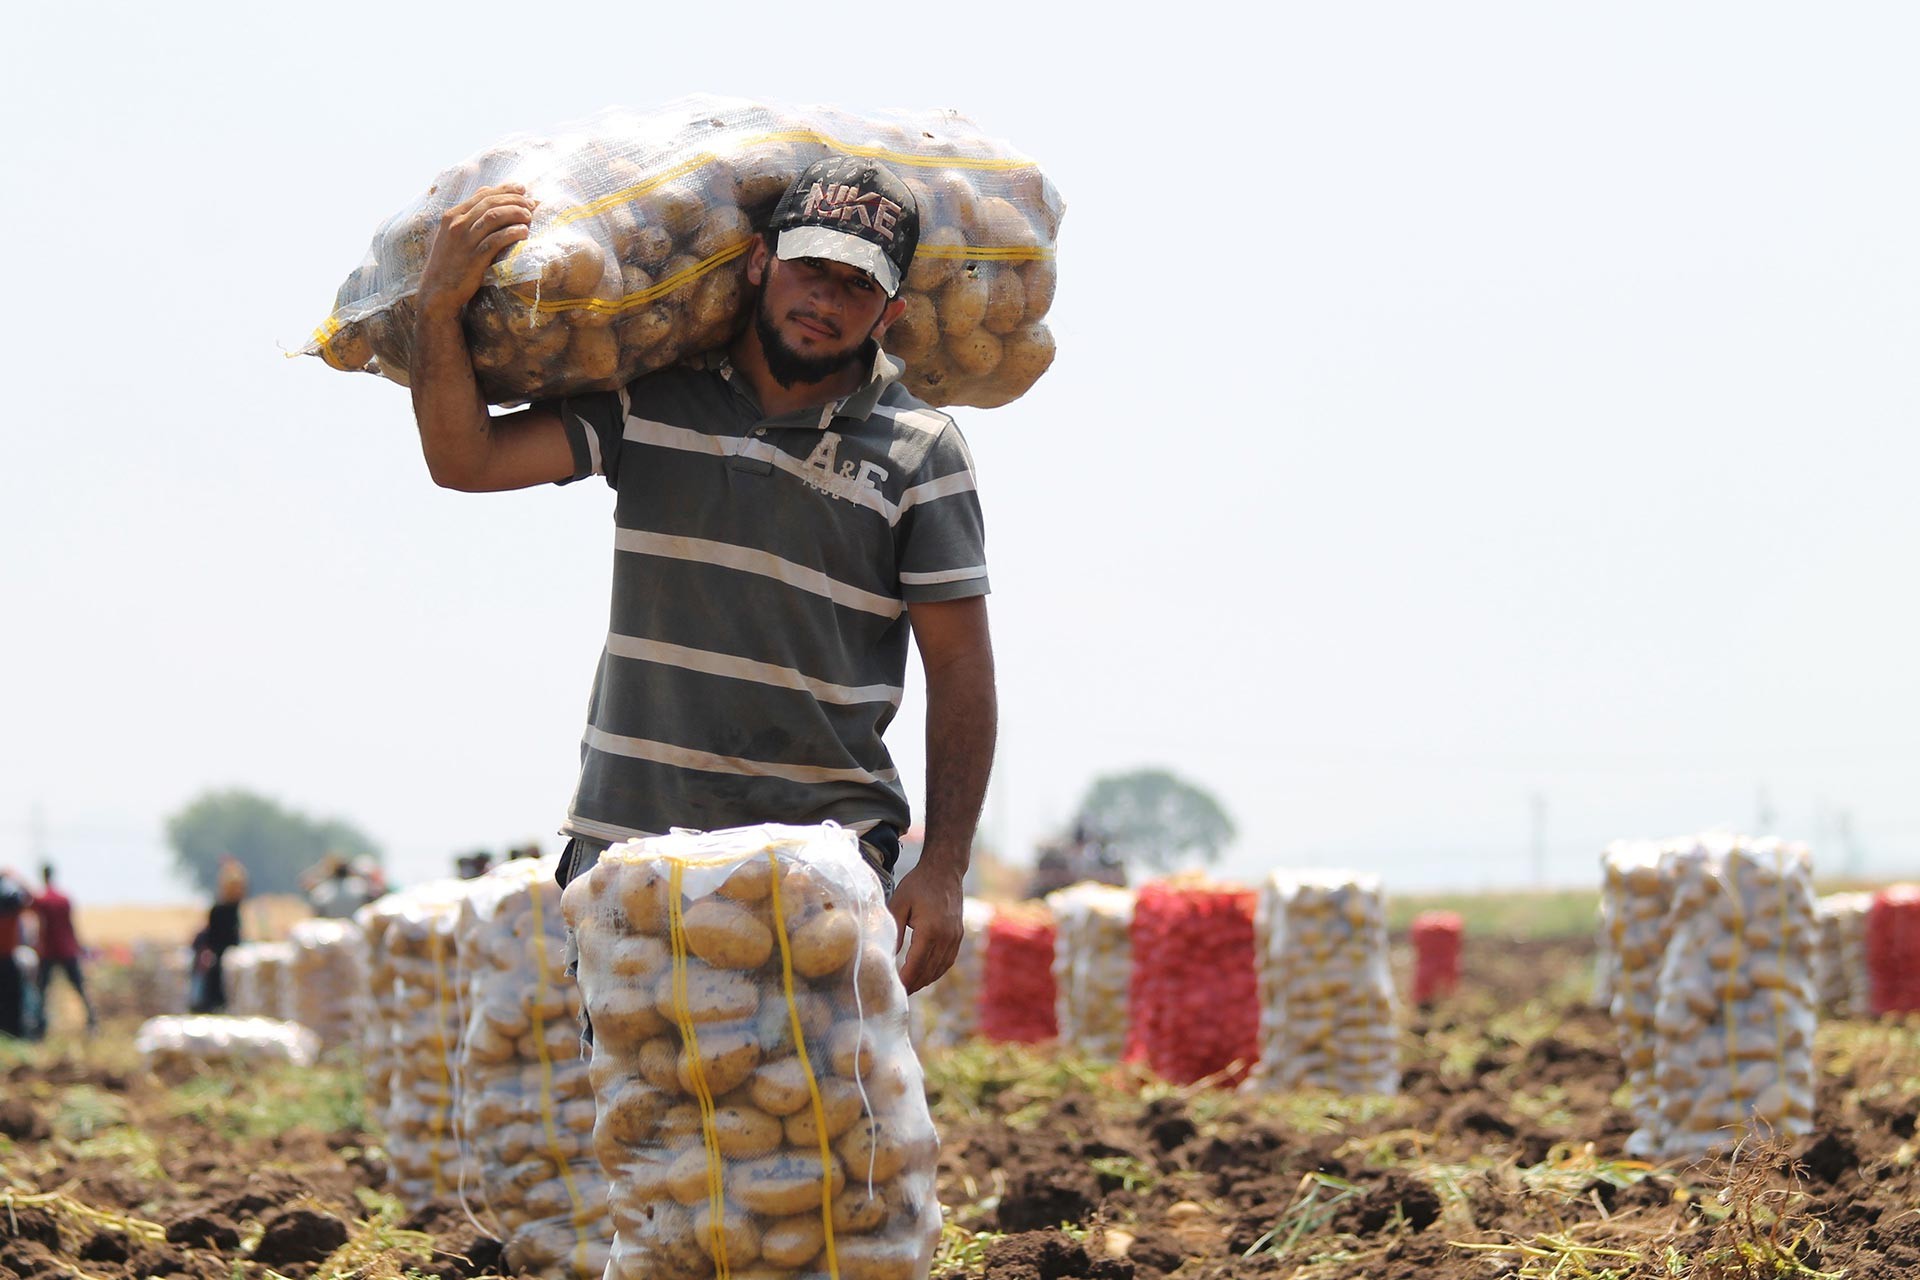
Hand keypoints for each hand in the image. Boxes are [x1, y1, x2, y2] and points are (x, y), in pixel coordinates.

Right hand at [417, 184, 538, 320]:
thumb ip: (469, 216)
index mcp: (452, 215)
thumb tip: (489, 194)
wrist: (437, 291)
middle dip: (514, 200)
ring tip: (529, 216)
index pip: (482, 194)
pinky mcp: (474, 258)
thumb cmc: (450, 263)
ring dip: (515, 213)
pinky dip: (511, 233)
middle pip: (491, 203)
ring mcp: (465, 241)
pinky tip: (523, 232)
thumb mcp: (452, 235)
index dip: (505, 190)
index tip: (522, 190)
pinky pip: (496, 240)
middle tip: (532, 204)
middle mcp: (457, 224)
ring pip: (494, 217)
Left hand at [887, 859, 964, 994]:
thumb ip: (894, 931)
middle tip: (897, 994)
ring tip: (908, 987)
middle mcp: (946, 937)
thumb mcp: (899, 904)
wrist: (944, 870)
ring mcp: (955, 938)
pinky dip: (935, 971)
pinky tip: (924, 974)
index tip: (892, 991)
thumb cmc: (918, 885)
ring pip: (939, 969)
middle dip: (913, 985)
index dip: (904, 981)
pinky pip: (947, 961)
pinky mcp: (958, 936)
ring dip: (924, 980)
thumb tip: (887, 956)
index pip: (915, 965)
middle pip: (928, 972)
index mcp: (930, 930)